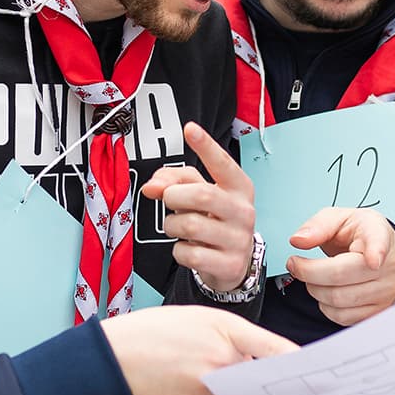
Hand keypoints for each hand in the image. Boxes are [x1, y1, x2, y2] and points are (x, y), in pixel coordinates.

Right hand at [102, 306, 295, 394]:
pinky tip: (176, 386)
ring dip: (219, 386)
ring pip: (230, 392)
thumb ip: (228, 334)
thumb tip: (251, 359)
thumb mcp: (194, 317)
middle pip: (252, 373)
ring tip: (184, 368)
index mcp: (224, 328)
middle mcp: (221, 357)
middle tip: (219, 364)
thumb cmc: (150, 332)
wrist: (111, 356)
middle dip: (244, 372)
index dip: (294, 360)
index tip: (312, 370)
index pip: (272, 346)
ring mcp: (208, 386)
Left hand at [141, 122, 257, 292]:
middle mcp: (244, 211)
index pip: (223, 164)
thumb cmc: (214, 220)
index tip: (190, 129)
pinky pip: (189, 253)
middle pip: (201, 195)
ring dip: (172, 225)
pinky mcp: (229, 265)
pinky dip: (179, 250)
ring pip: (190, 225)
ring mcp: (239, 240)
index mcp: (240, 188)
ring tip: (179, 227)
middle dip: (174, 196)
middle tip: (170, 201)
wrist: (234, 262)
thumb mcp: (198, 195)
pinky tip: (189, 248)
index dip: (206, 146)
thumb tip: (151, 186)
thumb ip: (173, 181)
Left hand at [284, 207, 394, 325]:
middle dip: (309, 272)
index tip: (373, 260)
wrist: (384, 253)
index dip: (376, 252)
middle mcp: (387, 265)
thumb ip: (317, 226)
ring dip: (315, 290)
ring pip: (339, 300)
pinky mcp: (378, 312)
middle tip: (297, 265)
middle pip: (340, 276)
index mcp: (377, 234)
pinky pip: (343, 317)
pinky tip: (328, 292)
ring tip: (314, 277)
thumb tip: (298, 240)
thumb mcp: (339, 218)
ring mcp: (385, 291)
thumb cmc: (360, 235)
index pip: (379, 243)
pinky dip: (326, 307)